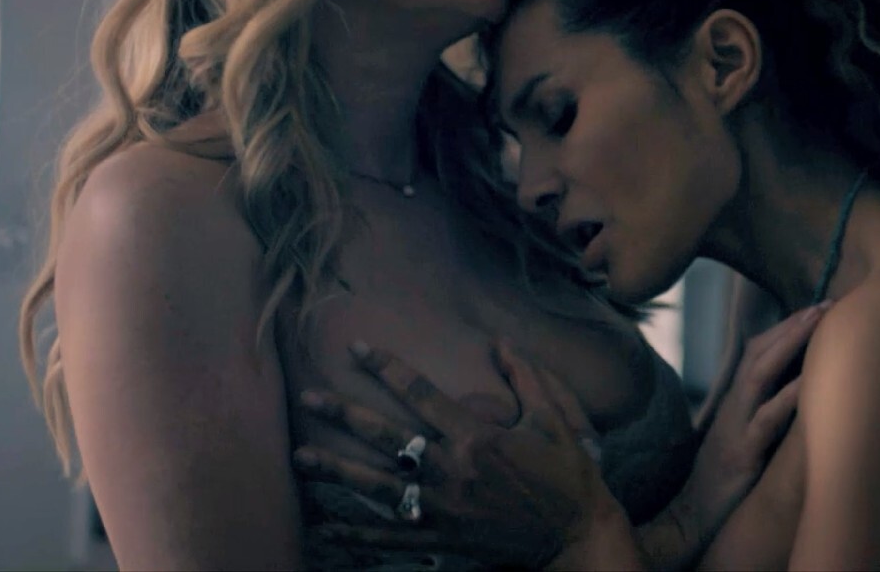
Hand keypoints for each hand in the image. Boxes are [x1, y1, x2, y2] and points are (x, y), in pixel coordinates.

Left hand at [292, 339, 634, 568]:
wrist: (578, 535)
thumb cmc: (569, 475)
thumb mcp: (554, 419)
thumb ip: (526, 376)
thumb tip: (500, 339)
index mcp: (477, 435)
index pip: (420, 392)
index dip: (386, 367)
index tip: (357, 348)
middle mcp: (452, 470)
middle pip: (386, 436)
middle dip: (343, 413)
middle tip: (308, 396)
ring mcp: (443, 508)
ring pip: (377, 485)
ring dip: (336, 469)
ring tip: (301, 457)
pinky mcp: (442, 540)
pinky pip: (389, 537)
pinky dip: (354, 535)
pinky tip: (323, 530)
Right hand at [662, 301, 829, 558]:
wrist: (691, 518)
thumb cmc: (722, 481)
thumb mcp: (740, 438)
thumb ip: (760, 412)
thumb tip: (797, 390)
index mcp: (734, 404)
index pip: (756, 352)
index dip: (784, 328)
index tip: (815, 308)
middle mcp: (732, 408)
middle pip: (757, 353)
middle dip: (791, 325)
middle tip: (825, 303)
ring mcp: (735, 429)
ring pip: (758, 375)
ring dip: (788, 345)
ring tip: (816, 323)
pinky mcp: (740, 456)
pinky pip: (764, 422)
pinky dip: (786, 399)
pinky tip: (807, 384)